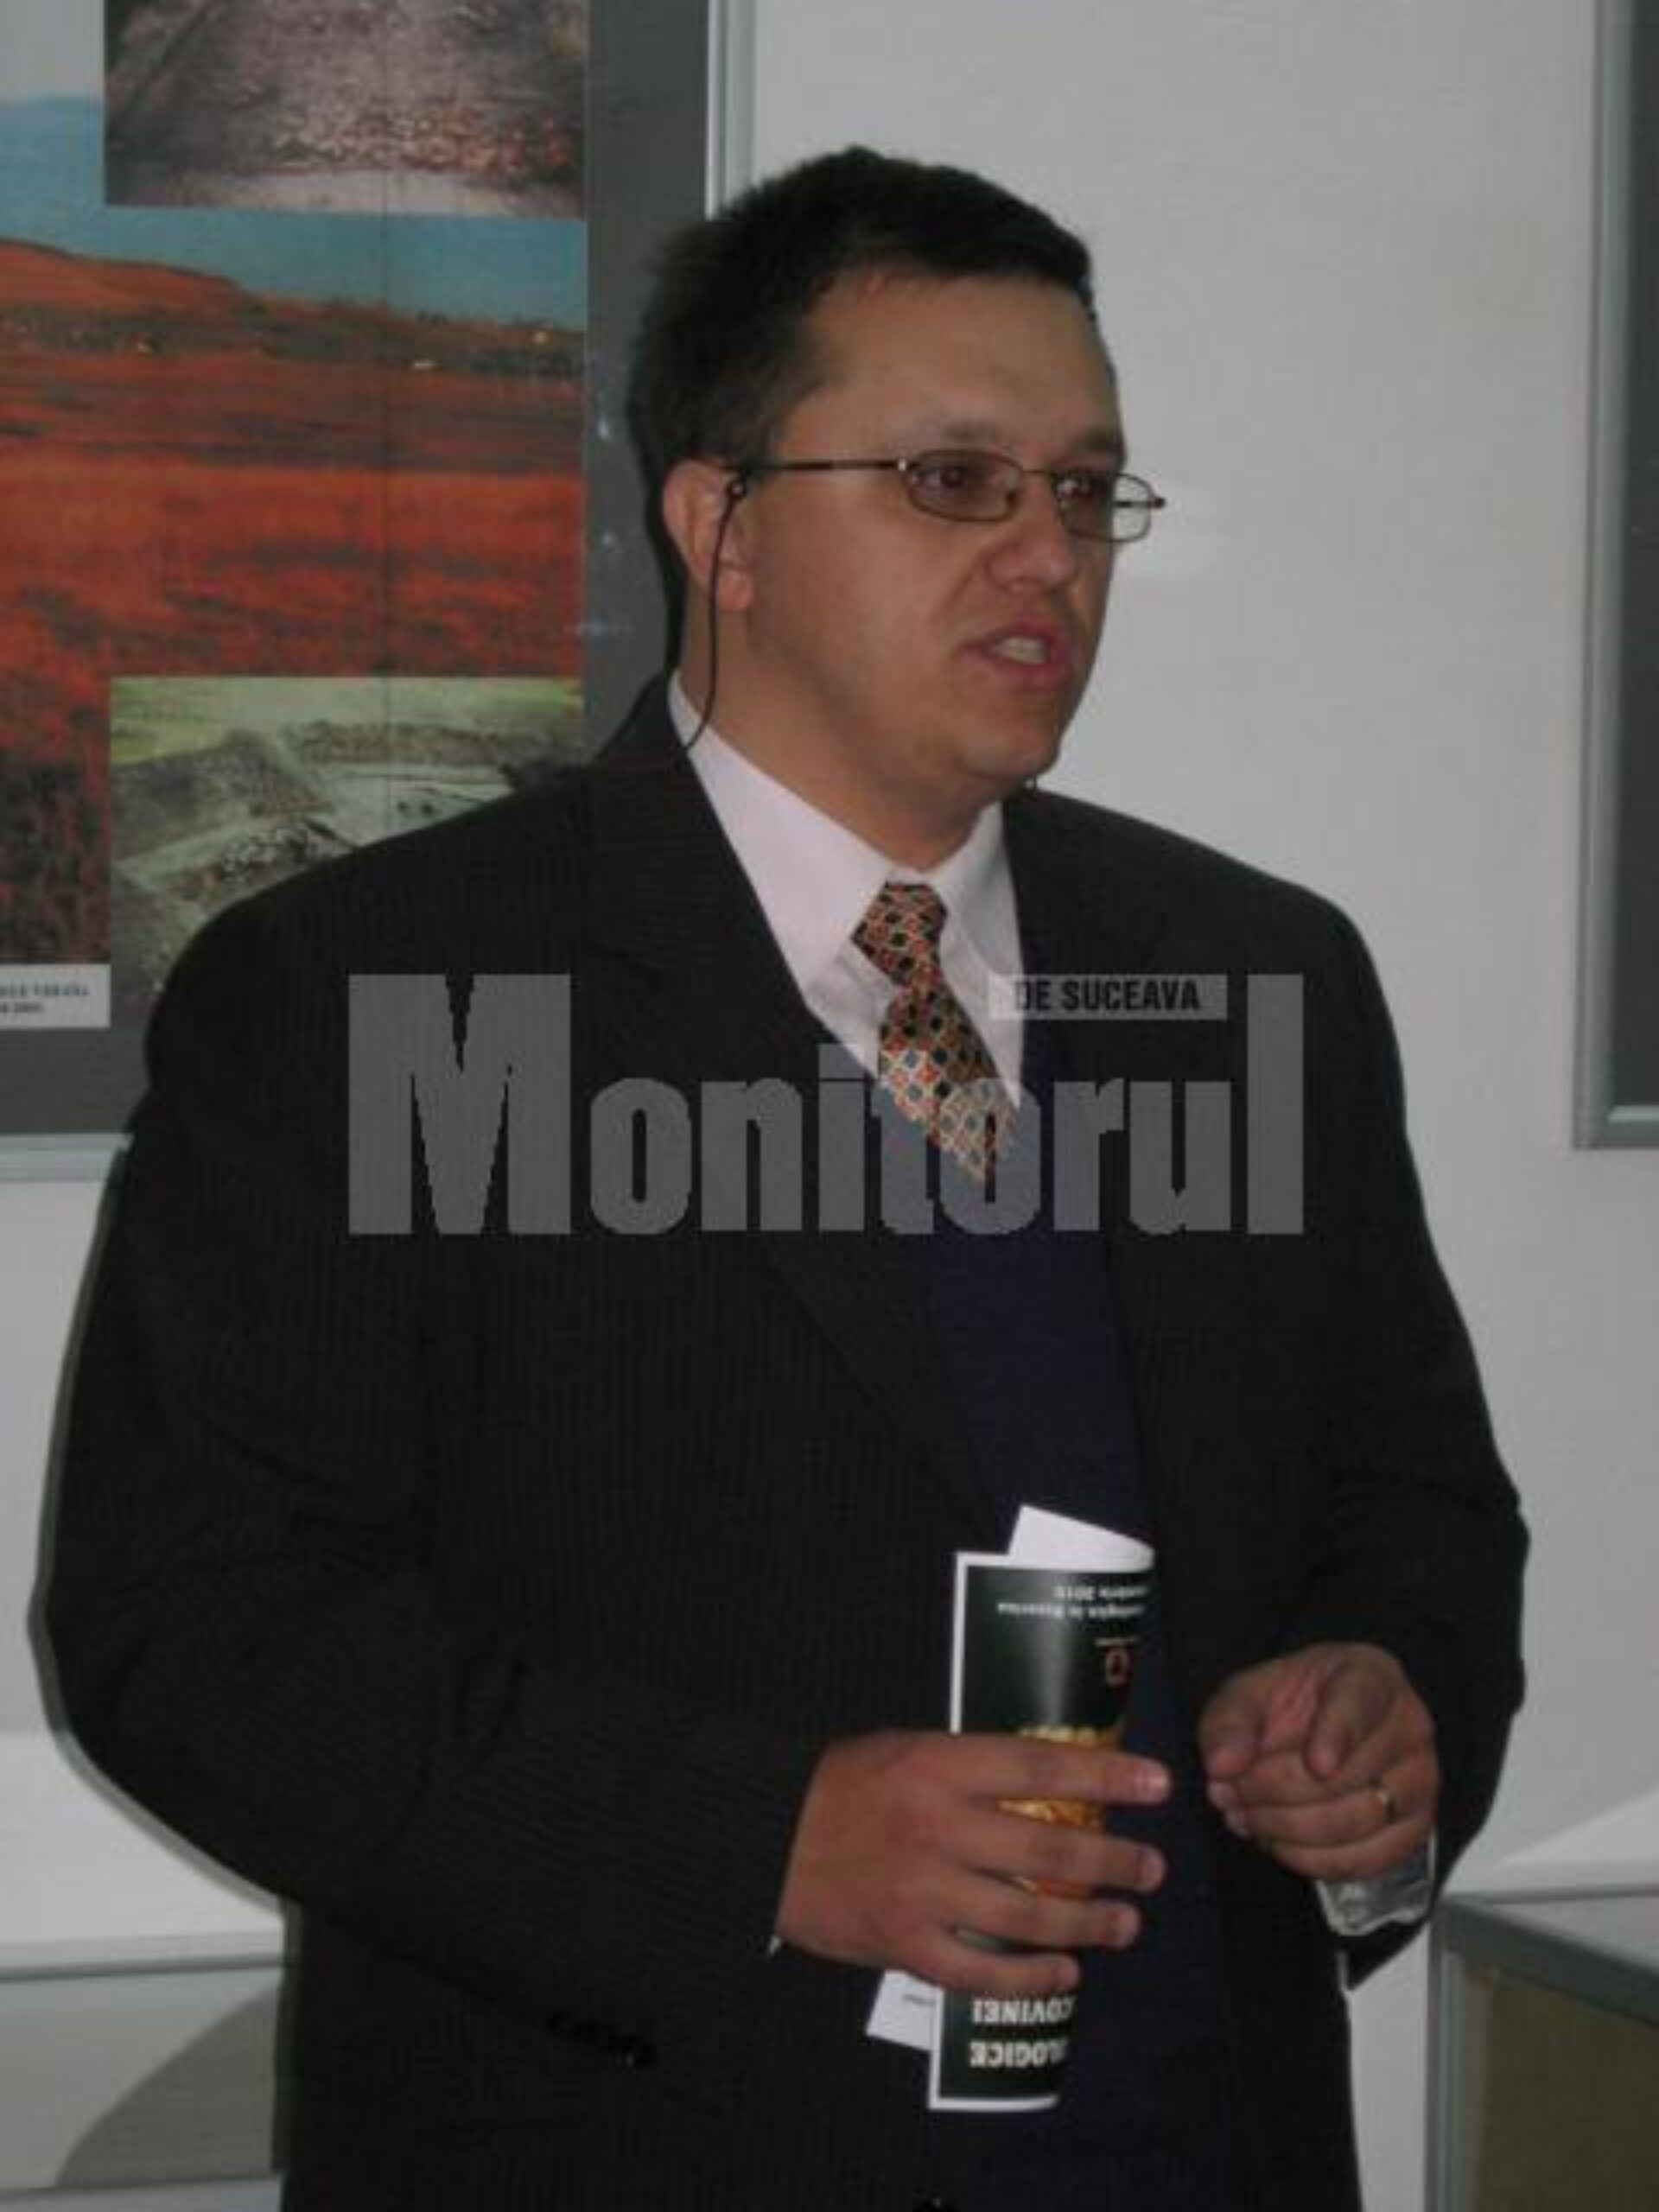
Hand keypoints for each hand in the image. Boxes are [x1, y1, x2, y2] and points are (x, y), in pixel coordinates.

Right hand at [774, 1730, 1169, 1995]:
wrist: (764, 1836)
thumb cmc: (841, 1783)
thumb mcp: (907, 1748)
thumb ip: (972, 1767)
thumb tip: (1051, 1781)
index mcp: (940, 1765)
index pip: (1043, 1768)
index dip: (1106, 1777)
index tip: (1158, 1784)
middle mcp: (940, 1826)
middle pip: (1050, 1850)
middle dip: (1114, 1861)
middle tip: (1152, 1868)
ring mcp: (924, 1890)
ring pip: (1028, 1917)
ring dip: (1088, 1923)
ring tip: (1126, 1923)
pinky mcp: (906, 1943)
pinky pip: (981, 1971)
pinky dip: (1030, 1977)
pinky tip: (1064, 1975)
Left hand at [1198, 1642, 1436, 1880]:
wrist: (1320, 1737)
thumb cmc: (1291, 1708)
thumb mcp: (1249, 1696)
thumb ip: (1229, 1722)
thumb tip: (1222, 1764)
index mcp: (1370, 1676)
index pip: (1362, 1702)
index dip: (1340, 1734)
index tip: (1316, 1762)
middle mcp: (1408, 1727)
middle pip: (1348, 1774)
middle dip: (1274, 1789)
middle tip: (1226, 1792)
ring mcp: (1419, 1781)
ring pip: (1355, 1822)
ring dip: (1286, 1828)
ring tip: (1244, 1816)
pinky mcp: (1413, 1831)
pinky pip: (1364, 1859)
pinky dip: (1311, 1860)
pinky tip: (1277, 1841)